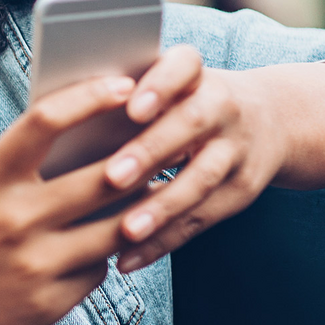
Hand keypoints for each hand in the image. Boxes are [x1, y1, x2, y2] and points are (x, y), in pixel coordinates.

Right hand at [0, 75, 140, 324]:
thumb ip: (7, 169)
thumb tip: (68, 142)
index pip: (45, 121)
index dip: (90, 97)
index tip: (123, 85)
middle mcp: (14, 220)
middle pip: (104, 176)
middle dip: (143, 157)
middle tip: (166, 142)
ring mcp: (35, 265)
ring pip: (117, 227)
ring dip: (140, 208)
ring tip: (157, 190)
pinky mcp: (49, 305)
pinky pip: (97, 269)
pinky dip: (102, 253)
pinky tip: (101, 244)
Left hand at [103, 46, 324, 272]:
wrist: (270, 118)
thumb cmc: (181, 98)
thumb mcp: (165, 82)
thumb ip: (120, 93)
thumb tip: (54, 112)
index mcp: (195, 72)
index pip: (184, 66)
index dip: (160, 85)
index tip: (132, 108)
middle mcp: (222, 105)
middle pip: (190, 124)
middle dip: (151, 151)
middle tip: (113, 176)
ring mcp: (237, 149)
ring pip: (199, 179)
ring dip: (160, 207)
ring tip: (124, 230)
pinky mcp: (241, 190)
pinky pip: (200, 219)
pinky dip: (162, 241)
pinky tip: (127, 258)